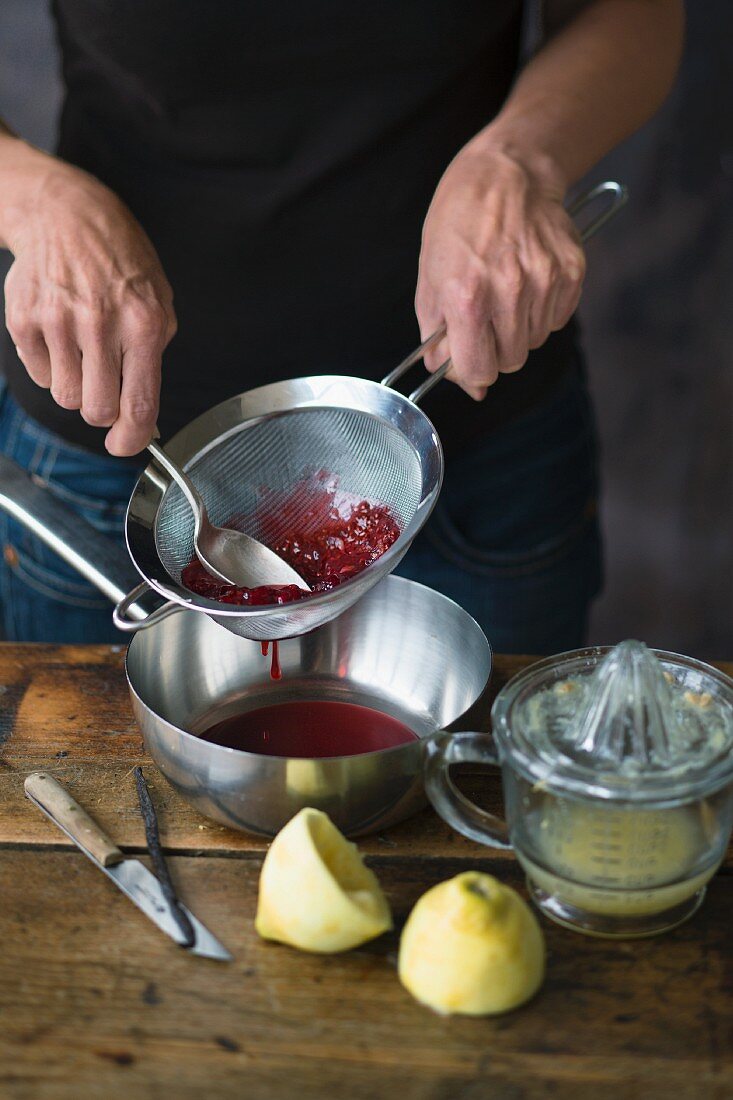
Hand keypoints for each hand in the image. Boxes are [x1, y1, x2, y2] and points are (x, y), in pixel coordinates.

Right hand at [2, 145, 175, 454]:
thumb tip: (143, 420)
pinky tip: (62, 335)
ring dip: (76, 387)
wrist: (66, 215)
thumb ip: (153, 363)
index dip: (132, 438)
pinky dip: (51, 366)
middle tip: (106, 390)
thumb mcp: (158, 305)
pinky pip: (39, 375)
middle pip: (96, 411)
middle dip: (103, 412)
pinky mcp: (23, 320)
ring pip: (65, 398)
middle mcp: (99, 325)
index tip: (126, 445)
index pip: (138, 404)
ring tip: (84, 354)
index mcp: (143, 325)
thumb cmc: (120, 263)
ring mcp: (57, 322)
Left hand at [416, 140, 585, 399]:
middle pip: (510, 362)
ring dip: (519, 329)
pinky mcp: (571, 272)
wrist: (505, 172)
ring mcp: (545, 281)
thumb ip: (437, 336)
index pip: (479, 370)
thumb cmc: (459, 223)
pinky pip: (557, 318)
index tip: (468, 361)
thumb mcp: (430, 278)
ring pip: (534, 341)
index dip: (471, 373)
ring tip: (505, 291)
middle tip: (486, 320)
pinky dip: (541, 310)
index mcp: (467, 296)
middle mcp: (509, 291)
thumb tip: (456, 379)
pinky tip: (527, 280)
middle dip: (495, 350)